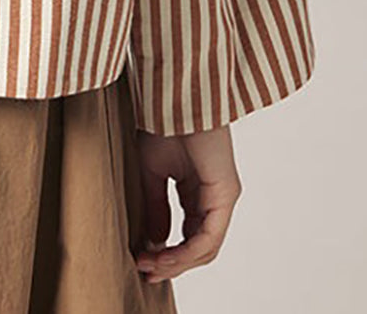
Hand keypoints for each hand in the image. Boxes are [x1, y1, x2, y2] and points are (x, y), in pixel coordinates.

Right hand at [132, 124, 242, 284]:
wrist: (175, 95)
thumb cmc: (163, 123)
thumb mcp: (152, 172)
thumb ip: (156, 206)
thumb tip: (155, 241)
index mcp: (199, 193)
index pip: (189, 237)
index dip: (166, 254)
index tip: (140, 261)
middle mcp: (215, 199)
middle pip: (199, 248)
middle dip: (171, 264)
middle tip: (145, 271)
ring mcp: (223, 198)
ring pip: (205, 248)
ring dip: (177, 262)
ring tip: (150, 265)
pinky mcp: (226, 193)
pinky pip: (209, 236)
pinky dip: (186, 251)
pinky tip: (164, 254)